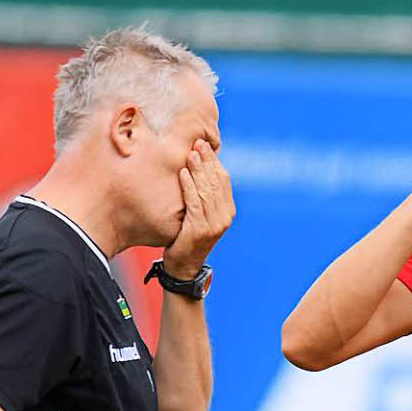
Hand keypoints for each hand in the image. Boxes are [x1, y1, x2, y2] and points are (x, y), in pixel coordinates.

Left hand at [163, 139, 234, 278]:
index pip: (223, 180)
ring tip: (190, 154)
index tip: (204, 145)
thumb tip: (199, 167)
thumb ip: (204, 196)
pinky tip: (183, 174)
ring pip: (206, 191)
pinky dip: (189, 187)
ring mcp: (214, 225)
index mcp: (228, 211)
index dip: (214, 162)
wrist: (184, 266)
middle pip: (216, 183)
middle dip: (207, 162)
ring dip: (198, 170)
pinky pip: (194, 203)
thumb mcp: (201, 214)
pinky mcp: (200, 230)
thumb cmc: (188, 236)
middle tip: (197, 144)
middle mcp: (225, 217)